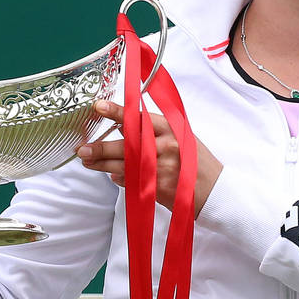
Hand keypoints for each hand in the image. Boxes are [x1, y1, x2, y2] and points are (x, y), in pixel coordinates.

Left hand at [77, 100, 221, 216]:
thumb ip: (154, 131)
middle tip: (82, 149)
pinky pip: (130, 182)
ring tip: (87, 161)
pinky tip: (112, 176)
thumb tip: (125, 126)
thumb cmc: (196, 162)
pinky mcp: (156, 188)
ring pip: (123, 165)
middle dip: (100, 148)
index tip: (99, 106)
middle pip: (125, 145)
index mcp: (170, 128)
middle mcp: (164, 146)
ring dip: (102, 165)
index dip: (117, 112)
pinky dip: (119, 178)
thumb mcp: (181, 137)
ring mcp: (160, 168)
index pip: (139, 117)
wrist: (216, 191)